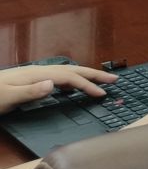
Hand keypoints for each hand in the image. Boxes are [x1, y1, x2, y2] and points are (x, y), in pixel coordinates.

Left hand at [0, 64, 115, 112]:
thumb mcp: (6, 98)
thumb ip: (29, 92)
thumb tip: (54, 84)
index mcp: (35, 75)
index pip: (68, 78)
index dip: (87, 84)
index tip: (103, 93)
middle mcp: (37, 72)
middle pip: (71, 71)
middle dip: (93, 74)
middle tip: (115, 79)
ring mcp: (33, 75)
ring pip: (65, 73)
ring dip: (84, 75)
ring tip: (100, 80)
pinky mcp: (29, 81)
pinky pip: (57, 77)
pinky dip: (71, 80)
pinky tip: (71, 86)